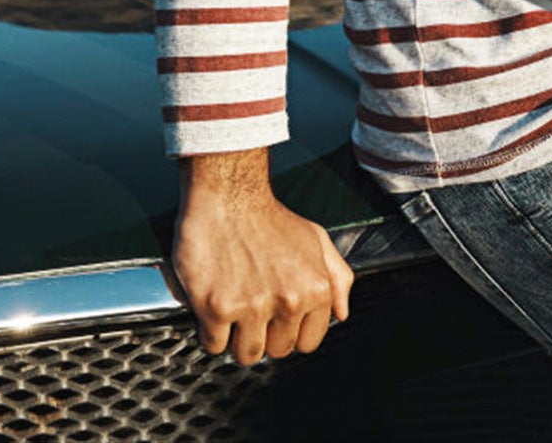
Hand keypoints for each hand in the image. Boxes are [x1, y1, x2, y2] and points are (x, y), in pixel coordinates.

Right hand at [171, 148, 353, 364]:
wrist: (228, 196)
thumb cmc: (270, 219)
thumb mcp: (316, 239)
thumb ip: (337, 277)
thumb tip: (342, 314)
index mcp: (315, 288)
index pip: (308, 342)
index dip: (291, 330)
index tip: (278, 315)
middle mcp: (288, 300)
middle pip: (276, 351)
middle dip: (264, 334)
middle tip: (253, 304)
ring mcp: (252, 306)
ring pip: (246, 354)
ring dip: (237, 336)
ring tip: (235, 302)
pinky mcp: (217, 307)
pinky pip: (213, 344)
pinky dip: (210, 328)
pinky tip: (215, 299)